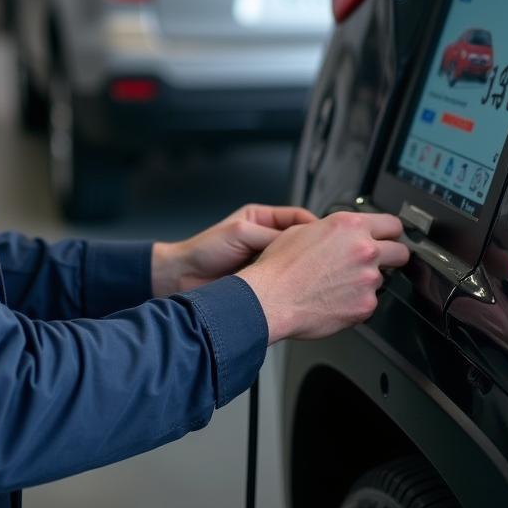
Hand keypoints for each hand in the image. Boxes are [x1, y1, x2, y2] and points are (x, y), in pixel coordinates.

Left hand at [151, 204, 316, 295]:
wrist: (182, 278)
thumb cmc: (203, 250)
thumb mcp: (240, 233)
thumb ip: (270, 236)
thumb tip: (299, 242)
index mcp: (262, 219)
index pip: (298, 218)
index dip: (314, 227)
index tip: (325, 238)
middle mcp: (266, 239)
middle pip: (298, 242)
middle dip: (310, 250)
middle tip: (323, 259)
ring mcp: (265, 262)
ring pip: (293, 263)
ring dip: (299, 270)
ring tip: (307, 275)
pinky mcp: (263, 283)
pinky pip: (283, 282)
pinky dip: (289, 285)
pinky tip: (293, 289)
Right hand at [235, 210, 409, 343]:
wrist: (271, 298)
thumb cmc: (281, 267)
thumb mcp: (303, 230)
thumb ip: (334, 231)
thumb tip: (343, 234)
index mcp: (349, 226)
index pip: (392, 224)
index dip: (390, 232)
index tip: (388, 237)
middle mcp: (364, 250)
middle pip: (401, 252)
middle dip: (391, 256)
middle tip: (374, 261)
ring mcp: (368, 279)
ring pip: (382, 279)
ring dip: (367, 281)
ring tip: (339, 284)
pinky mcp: (365, 306)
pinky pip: (370, 302)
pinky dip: (357, 302)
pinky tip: (335, 298)